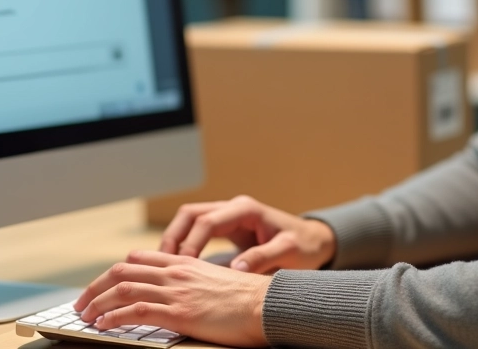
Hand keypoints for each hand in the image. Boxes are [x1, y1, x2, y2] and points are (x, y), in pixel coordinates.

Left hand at [74, 250, 271, 346]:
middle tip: (82, 302)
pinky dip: (113, 317)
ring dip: (97, 303)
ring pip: (123, 289)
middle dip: (96, 286)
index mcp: (185, 264)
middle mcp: (176, 272)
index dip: (115, 272)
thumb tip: (182, 295)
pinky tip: (103, 325)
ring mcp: (176, 291)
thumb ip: (195, 282)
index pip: (139, 260)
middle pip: (123, 271)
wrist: (267, 304)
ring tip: (85, 315)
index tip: (102, 286)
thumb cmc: (249, 299)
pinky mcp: (178, 313)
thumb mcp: (217, 281)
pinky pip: (136, 311)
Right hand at [159, 194, 336, 273]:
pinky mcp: (226, 227)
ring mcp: (227, 215)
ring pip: (189, 219)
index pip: (208, 220)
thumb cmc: (303, 246)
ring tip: (164, 264)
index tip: (183, 264)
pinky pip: (196, 230)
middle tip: (163, 263)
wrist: (314, 241)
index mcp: (246, 209)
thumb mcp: (288, 252)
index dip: (192, 241)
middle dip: (173, 236)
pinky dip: (183, 243)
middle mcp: (233, 208)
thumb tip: (235, 269)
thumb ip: (263, 258)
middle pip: (190, 214)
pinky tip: (177, 264)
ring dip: (175, 239)